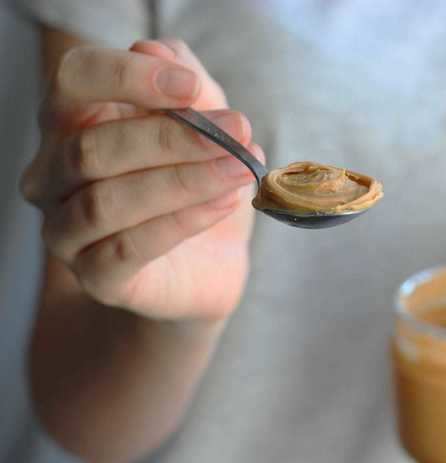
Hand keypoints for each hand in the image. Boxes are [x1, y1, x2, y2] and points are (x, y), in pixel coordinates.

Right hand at [21, 39, 264, 320]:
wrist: (212, 262)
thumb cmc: (200, 184)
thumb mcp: (207, 126)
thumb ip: (188, 87)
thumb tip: (156, 49)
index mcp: (71, 124)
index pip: (74, 81)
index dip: (129, 77)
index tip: (191, 87)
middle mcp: (53, 176)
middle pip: (93, 147)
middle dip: (174, 137)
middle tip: (239, 131)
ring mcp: (67, 232)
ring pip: (107, 201)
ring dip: (184, 180)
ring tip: (240, 169)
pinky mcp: (96, 278)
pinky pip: (129, 248)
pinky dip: (184, 220)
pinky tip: (227, 203)